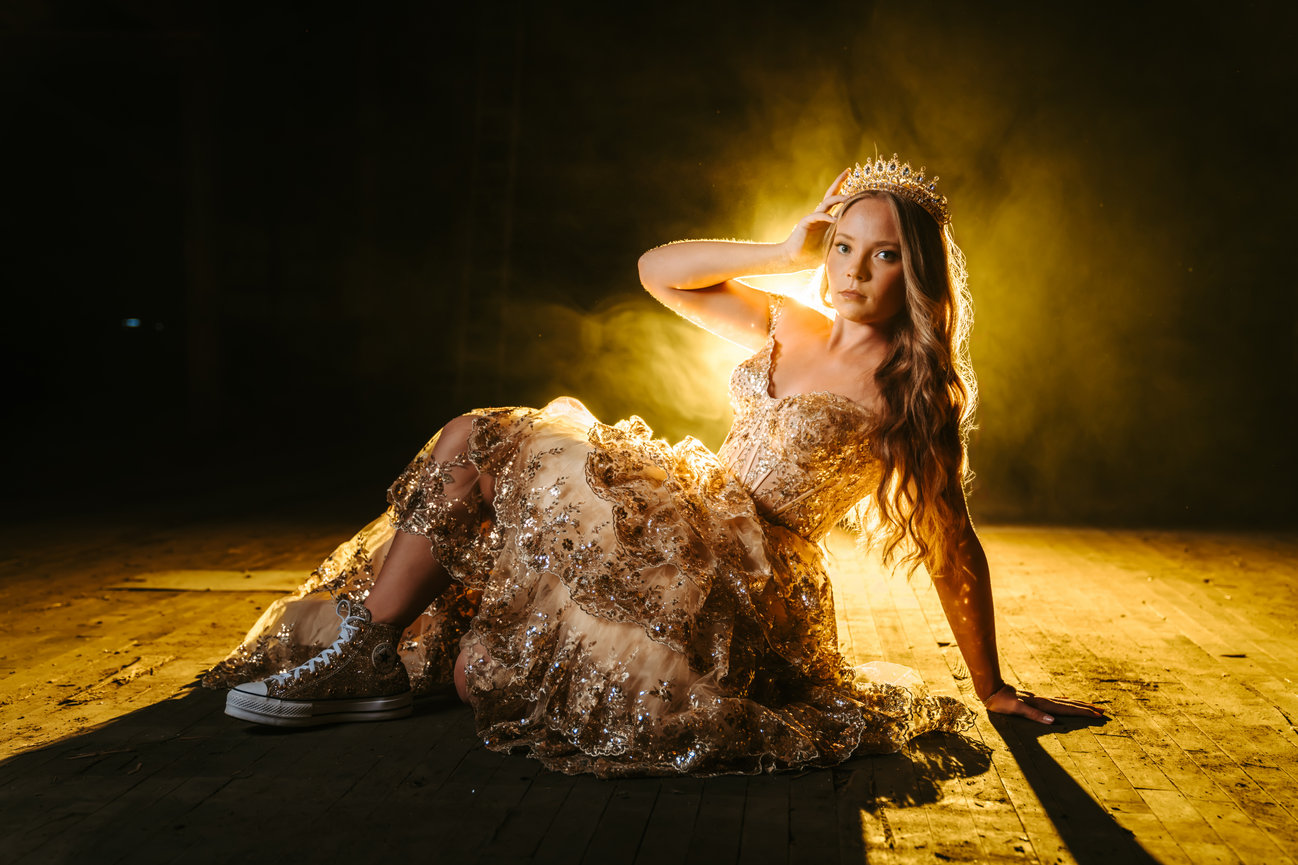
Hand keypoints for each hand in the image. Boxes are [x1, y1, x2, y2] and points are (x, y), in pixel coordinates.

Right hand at [782, 168, 850, 269]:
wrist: (795, 259)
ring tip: (848, 197)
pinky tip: (835, 219)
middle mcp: (820, 214)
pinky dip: (826, 217)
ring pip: (826, 202)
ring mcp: (813, 217)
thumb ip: (844, 240)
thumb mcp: (834, 246)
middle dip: (839, 181)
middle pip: (831, 193)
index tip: (854, 178)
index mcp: (827, 218)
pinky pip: (817, 216)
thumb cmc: (814, 255)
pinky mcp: (806, 222)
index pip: (836, 200)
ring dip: (838, 198)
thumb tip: (863, 241)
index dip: (844, 189)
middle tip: (848, 171)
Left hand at [982, 683, 1106, 724]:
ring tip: (1091, 707)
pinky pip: (1055, 701)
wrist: (991, 690)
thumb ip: (1034, 715)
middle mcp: (1043, 701)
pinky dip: (1065, 702)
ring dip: (1079, 705)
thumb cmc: (1001, 702)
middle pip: (1070, 705)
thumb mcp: (1016, 709)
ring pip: (1064, 702)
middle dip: (1086, 709)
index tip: (1098, 715)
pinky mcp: (1034, 699)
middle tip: (1103, 712)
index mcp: (1042, 705)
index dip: (1083, 713)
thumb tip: (1053, 722)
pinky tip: (1066, 701)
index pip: (1067, 710)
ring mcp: (1040, 699)